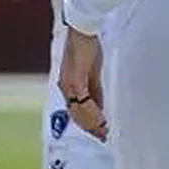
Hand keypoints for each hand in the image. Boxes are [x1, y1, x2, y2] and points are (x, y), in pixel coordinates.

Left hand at [57, 26, 106, 141]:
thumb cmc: (87, 47)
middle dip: (90, 127)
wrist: (82, 31)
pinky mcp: (75, 80)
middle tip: (103, 137)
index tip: (99, 132)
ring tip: (104, 132)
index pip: (75, 110)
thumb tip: (99, 107)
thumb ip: (94, 90)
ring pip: (79, 111)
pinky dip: (93, 113)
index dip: (87, 122)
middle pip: (76, 114)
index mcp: (66, 85)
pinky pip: (83, 102)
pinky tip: (101, 120)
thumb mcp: (92, 73)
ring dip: (92, 123)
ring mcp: (68, 84)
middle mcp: (64, 87)